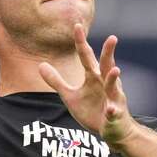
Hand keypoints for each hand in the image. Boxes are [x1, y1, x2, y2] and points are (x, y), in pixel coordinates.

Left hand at [38, 24, 138, 150]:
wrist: (112, 130)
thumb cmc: (93, 110)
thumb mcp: (71, 95)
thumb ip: (57, 80)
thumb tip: (40, 65)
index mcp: (94, 77)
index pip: (87, 56)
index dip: (81, 42)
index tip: (76, 26)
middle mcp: (105, 84)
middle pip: (106, 65)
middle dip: (109, 53)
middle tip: (113, 38)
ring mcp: (113, 98)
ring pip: (114, 86)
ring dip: (114, 79)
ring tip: (115, 70)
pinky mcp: (116, 114)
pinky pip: (114, 112)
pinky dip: (113, 111)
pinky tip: (110, 110)